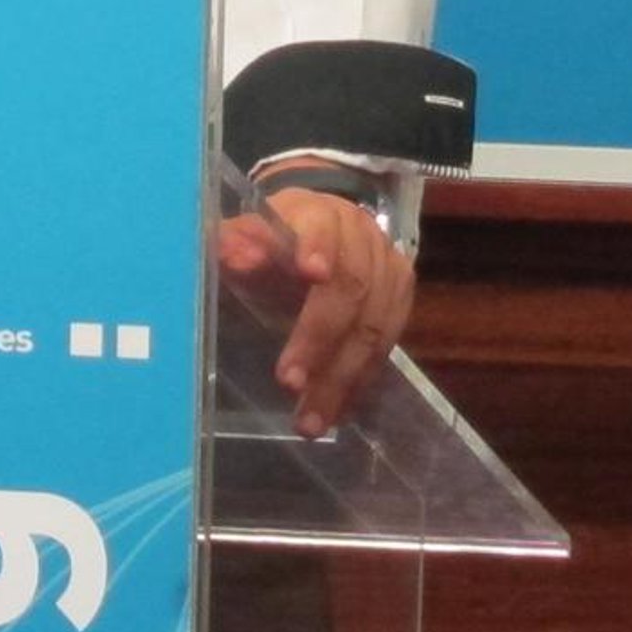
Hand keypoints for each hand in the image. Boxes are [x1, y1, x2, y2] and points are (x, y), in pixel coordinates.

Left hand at [216, 184, 413, 435]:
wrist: (315, 234)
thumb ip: (234, 245)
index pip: (322, 225)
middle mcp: (362, 235)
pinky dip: (359, 381)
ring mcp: (388, 269)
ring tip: (310, 419)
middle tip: (288, 382)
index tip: (311, 272)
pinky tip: (334, 410)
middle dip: (320, 338)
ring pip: (375, 326)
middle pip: (352, 286)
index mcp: (318, 212)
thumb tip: (232, 255)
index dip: (318, 246)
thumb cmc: (269, 240)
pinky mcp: (400, 300)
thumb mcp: (244, 237)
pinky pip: (385, 347)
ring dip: (342, 377)